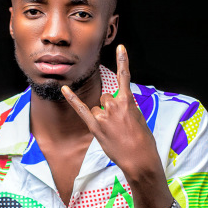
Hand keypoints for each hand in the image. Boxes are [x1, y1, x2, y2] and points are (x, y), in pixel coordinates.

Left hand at [61, 45, 156, 178]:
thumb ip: (127, 108)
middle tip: (119, 125)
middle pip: (106, 98)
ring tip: (113, 132)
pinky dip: (72, 99)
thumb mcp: (139, 119)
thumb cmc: (143, 141)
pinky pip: (81, 109)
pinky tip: (64, 89)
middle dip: (111, 108)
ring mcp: (103, 116)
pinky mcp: (95, 126)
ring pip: (98, 108)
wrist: (139, 159)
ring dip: (103, 117)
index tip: (120, 48)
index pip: (124, 77)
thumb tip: (118, 108)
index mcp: (128, 101)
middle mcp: (114, 105)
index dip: (123, 61)